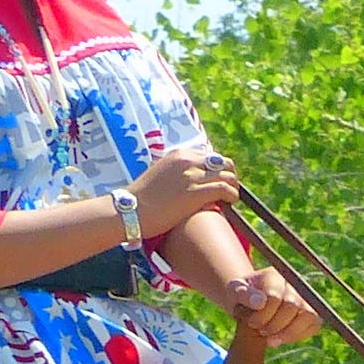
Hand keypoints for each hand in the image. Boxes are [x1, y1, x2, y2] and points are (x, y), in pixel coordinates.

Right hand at [127, 145, 242, 237]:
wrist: (131, 209)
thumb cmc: (142, 199)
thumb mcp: (161, 174)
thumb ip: (178, 172)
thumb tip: (194, 181)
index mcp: (179, 154)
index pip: (210, 156)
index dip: (219, 169)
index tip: (219, 181)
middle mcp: (187, 160)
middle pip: (223, 162)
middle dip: (230, 175)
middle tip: (229, 189)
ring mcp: (192, 175)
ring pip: (228, 175)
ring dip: (233, 187)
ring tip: (229, 199)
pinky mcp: (196, 192)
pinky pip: (225, 189)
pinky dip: (231, 196)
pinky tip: (228, 203)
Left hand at [218, 268, 318, 349]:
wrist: (252, 303)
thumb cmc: (242, 296)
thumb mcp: (234, 292)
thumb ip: (243, 294)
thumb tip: (259, 302)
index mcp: (274, 275)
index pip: (275, 296)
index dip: (264, 314)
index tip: (252, 323)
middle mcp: (294, 284)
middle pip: (293, 306)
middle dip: (275, 325)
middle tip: (262, 332)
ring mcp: (306, 297)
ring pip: (309, 316)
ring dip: (289, 332)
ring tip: (272, 340)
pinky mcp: (313, 312)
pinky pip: (313, 326)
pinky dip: (297, 336)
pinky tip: (281, 337)